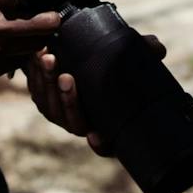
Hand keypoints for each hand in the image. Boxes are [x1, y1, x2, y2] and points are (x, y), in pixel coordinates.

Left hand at [25, 34, 166, 156]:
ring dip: (47, 81)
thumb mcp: (127, 57)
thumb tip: (157, 48)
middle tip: (66, 77)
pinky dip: (35, 73)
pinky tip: (36, 55)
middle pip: (71, 119)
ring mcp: (60, 113)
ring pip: (50, 104)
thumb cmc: (110, 61)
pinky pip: (37, 90)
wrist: (81, 53)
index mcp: (105, 124)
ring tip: (47, 58)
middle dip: (67, 99)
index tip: (95, 136)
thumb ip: (143, 53)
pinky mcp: (44, 99)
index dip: (100, 144)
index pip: (105, 144)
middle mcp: (81, 124)